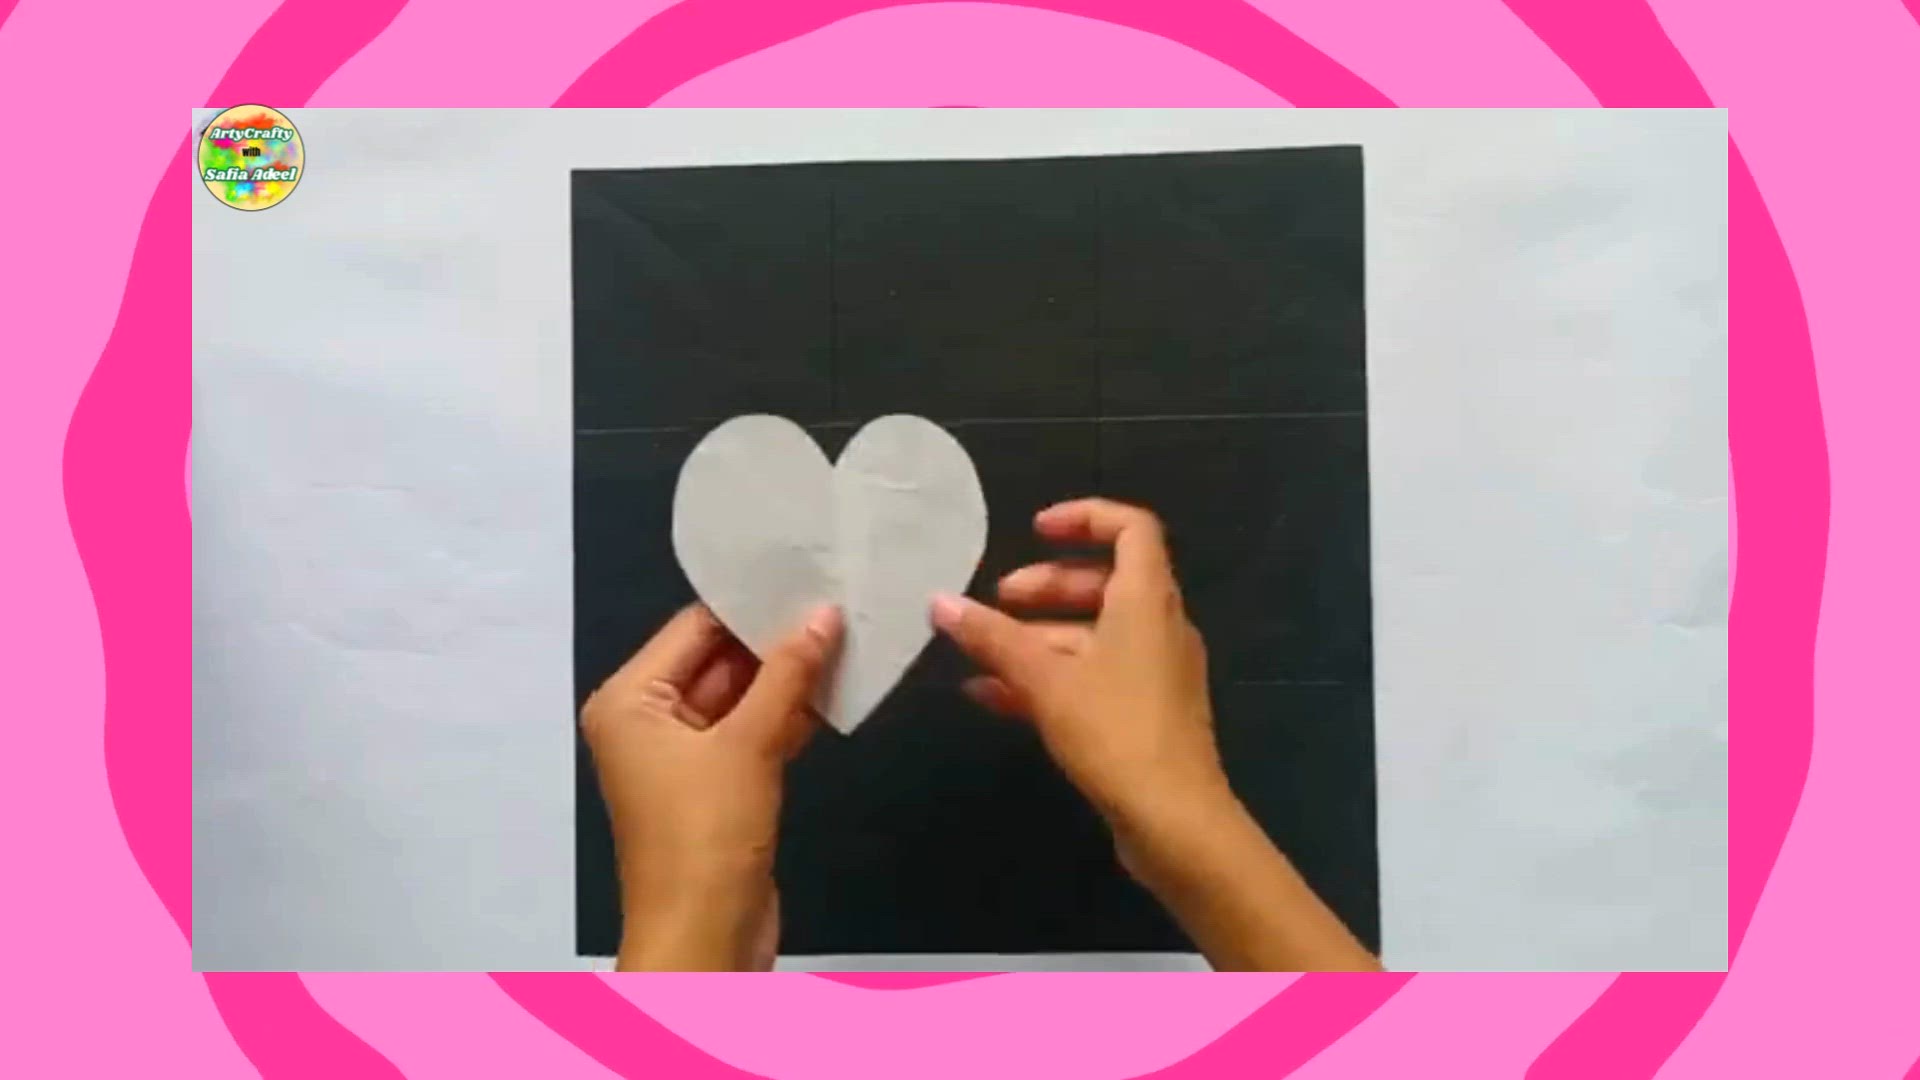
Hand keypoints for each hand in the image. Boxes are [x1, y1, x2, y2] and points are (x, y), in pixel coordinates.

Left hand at [580, 602, 841, 970]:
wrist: (706, 937)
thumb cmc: (707, 835)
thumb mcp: (748, 745)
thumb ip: (787, 674)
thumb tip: (824, 613)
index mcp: (629, 701)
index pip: (693, 628)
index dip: (749, 603)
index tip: (806, 570)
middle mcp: (648, 721)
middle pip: (717, 660)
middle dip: (775, 638)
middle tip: (838, 597)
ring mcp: (683, 756)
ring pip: (741, 698)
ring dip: (790, 678)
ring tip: (850, 634)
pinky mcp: (718, 786)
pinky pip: (754, 733)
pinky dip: (790, 717)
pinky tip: (838, 690)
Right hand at [931, 498, 1378, 970]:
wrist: (1176, 821)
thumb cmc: (1116, 732)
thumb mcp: (1045, 680)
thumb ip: (992, 638)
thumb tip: (940, 602)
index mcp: (1148, 600)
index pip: (1131, 528)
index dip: (1085, 517)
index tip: (1035, 530)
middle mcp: (1159, 627)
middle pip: (1104, 584)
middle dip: (1046, 587)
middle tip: (996, 601)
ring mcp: (1155, 673)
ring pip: (1093, 636)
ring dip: (1038, 639)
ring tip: (980, 654)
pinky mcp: (1145, 715)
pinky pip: (1093, 678)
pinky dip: (1049, 678)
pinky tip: (992, 697)